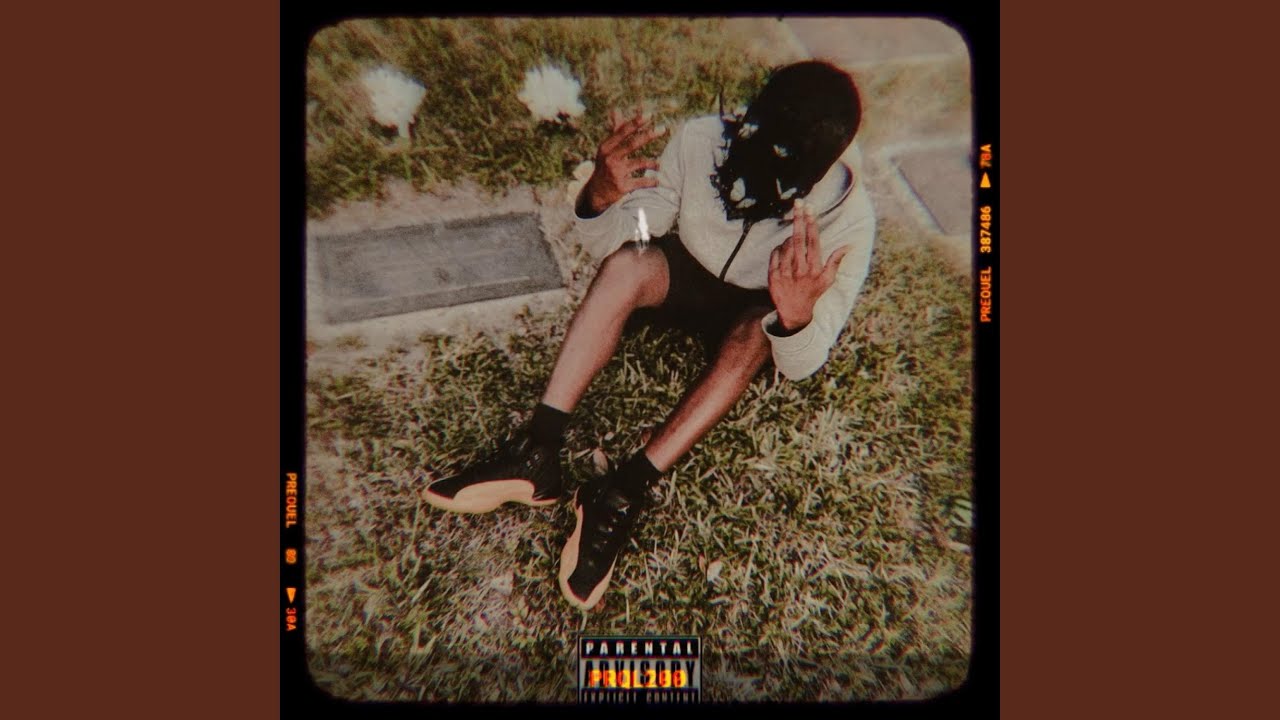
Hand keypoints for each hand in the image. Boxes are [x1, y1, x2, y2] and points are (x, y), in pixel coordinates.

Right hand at [578, 108, 665, 215]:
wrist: (596, 194)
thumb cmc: (604, 166)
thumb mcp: (606, 149)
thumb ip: (614, 130)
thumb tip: (616, 110)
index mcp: (606, 147)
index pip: (622, 132)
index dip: (635, 122)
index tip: (649, 114)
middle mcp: (610, 158)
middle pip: (632, 144)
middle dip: (648, 135)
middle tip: (663, 128)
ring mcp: (616, 172)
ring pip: (639, 163)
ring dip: (652, 163)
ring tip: (659, 165)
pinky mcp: (622, 187)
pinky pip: (641, 182)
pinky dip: (651, 182)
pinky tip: (658, 182)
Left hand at [767, 199, 850, 331]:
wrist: (794, 312)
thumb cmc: (813, 292)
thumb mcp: (828, 279)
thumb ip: (836, 261)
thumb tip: (849, 245)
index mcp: (814, 268)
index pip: (813, 241)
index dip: (811, 223)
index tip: (810, 209)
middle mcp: (799, 270)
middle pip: (798, 238)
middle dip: (798, 218)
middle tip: (798, 203)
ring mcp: (785, 272)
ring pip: (786, 245)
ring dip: (790, 235)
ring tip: (794, 234)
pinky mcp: (773, 275)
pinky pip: (775, 253)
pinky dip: (780, 247)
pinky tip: (785, 248)